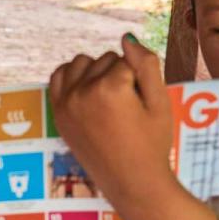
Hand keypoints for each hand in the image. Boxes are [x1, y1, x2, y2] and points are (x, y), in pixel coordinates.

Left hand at [48, 35, 176, 210]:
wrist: (132, 182)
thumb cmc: (152, 144)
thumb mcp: (160, 103)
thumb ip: (147, 65)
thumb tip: (126, 38)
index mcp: (110, 88)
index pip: (128, 60)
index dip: (140, 78)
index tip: (142, 103)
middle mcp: (83, 92)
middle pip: (105, 59)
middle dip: (119, 75)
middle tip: (128, 106)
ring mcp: (66, 102)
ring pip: (82, 63)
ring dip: (95, 72)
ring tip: (109, 96)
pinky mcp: (58, 112)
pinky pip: (59, 76)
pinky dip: (72, 77)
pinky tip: (87, 90)